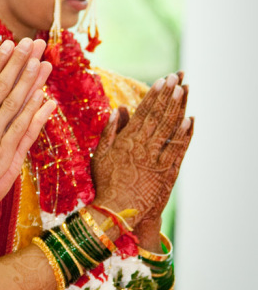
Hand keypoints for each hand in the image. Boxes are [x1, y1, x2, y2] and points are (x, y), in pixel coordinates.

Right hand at [0, 38, 55, 215]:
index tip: (8, 44)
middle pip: (2, 86)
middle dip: (18, 62)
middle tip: (31, 43)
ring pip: (14, 103)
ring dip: (29, 80)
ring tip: (41, 61)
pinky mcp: (1, 156)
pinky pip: (20, 129)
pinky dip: (33, 113)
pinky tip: (43, 97)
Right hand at [91, 73, 192, 232]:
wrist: (117, 211)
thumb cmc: (106, 183)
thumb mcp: (100, 155)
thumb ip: (110, 131)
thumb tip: (120, 110)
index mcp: (127, 140)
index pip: (143, 112)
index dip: (153, 95)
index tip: (161, 80)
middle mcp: (143, 145)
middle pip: (159, 115)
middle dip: (168, 95)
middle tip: (176, 78)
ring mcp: (156, 158)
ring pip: (169, 128)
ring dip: (177, 108)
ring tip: (184, 90)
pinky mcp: (166, 171)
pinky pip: (177, 148)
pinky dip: (184, 134)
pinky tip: (189, 119)